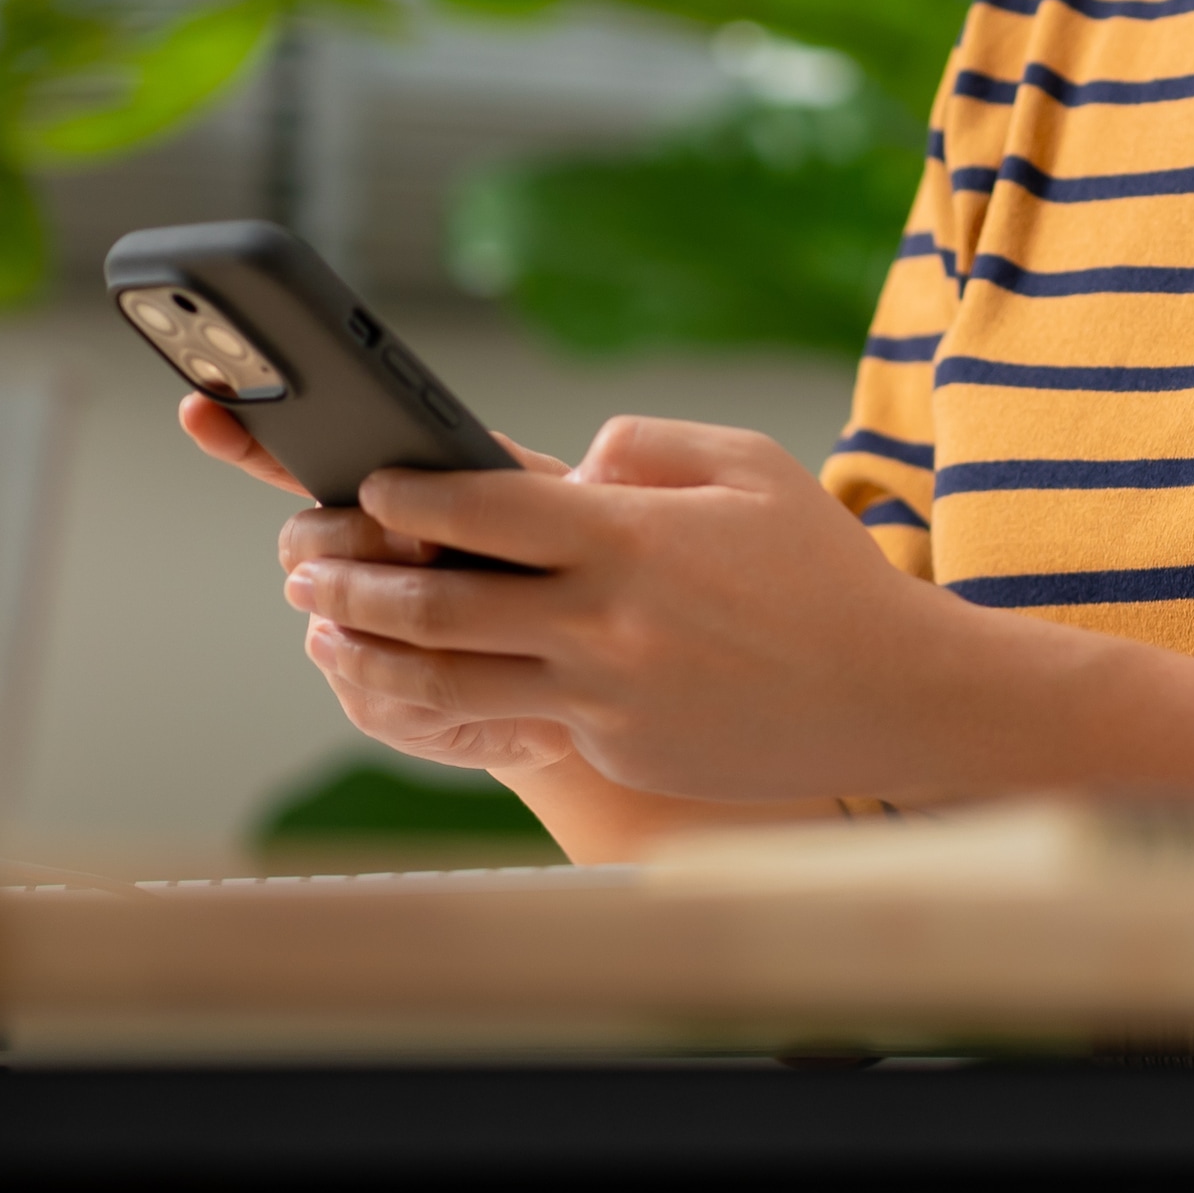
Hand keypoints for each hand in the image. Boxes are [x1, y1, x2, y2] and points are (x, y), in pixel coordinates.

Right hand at [178, 394, 586, 775]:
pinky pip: (366, 685)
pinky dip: (417, 678)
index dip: (246, 434)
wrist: (591, 677)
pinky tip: (460, 675)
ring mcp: (355, 628)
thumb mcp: (570, 507)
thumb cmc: (573, 575)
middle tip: (424, 543)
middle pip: (306, 536)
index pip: (297, 460)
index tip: (206, 406)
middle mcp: (356, 559)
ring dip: (388, 606)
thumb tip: (581, 451)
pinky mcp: (371, 694)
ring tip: (454, 599)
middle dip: (356, 534)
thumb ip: (546, 477)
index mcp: (391, 497)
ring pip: (331, 613)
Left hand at [280, 415, 990, 804]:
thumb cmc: (821, 569)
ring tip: (326, 636)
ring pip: (451, 683)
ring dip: (373, 657)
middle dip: (352, 584)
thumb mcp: (749, 464)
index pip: (483, 509)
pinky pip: (521, 718)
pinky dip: (464, 698)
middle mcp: (602, 621)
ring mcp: (604, 695)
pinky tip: (426, 680)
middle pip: (437, 606)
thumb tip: (570, 459)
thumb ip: (646, 445)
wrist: (889, 692)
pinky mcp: (616, 747)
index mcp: (629, 536)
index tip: (368, 486)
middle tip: (303, 565)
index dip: (408, 496)